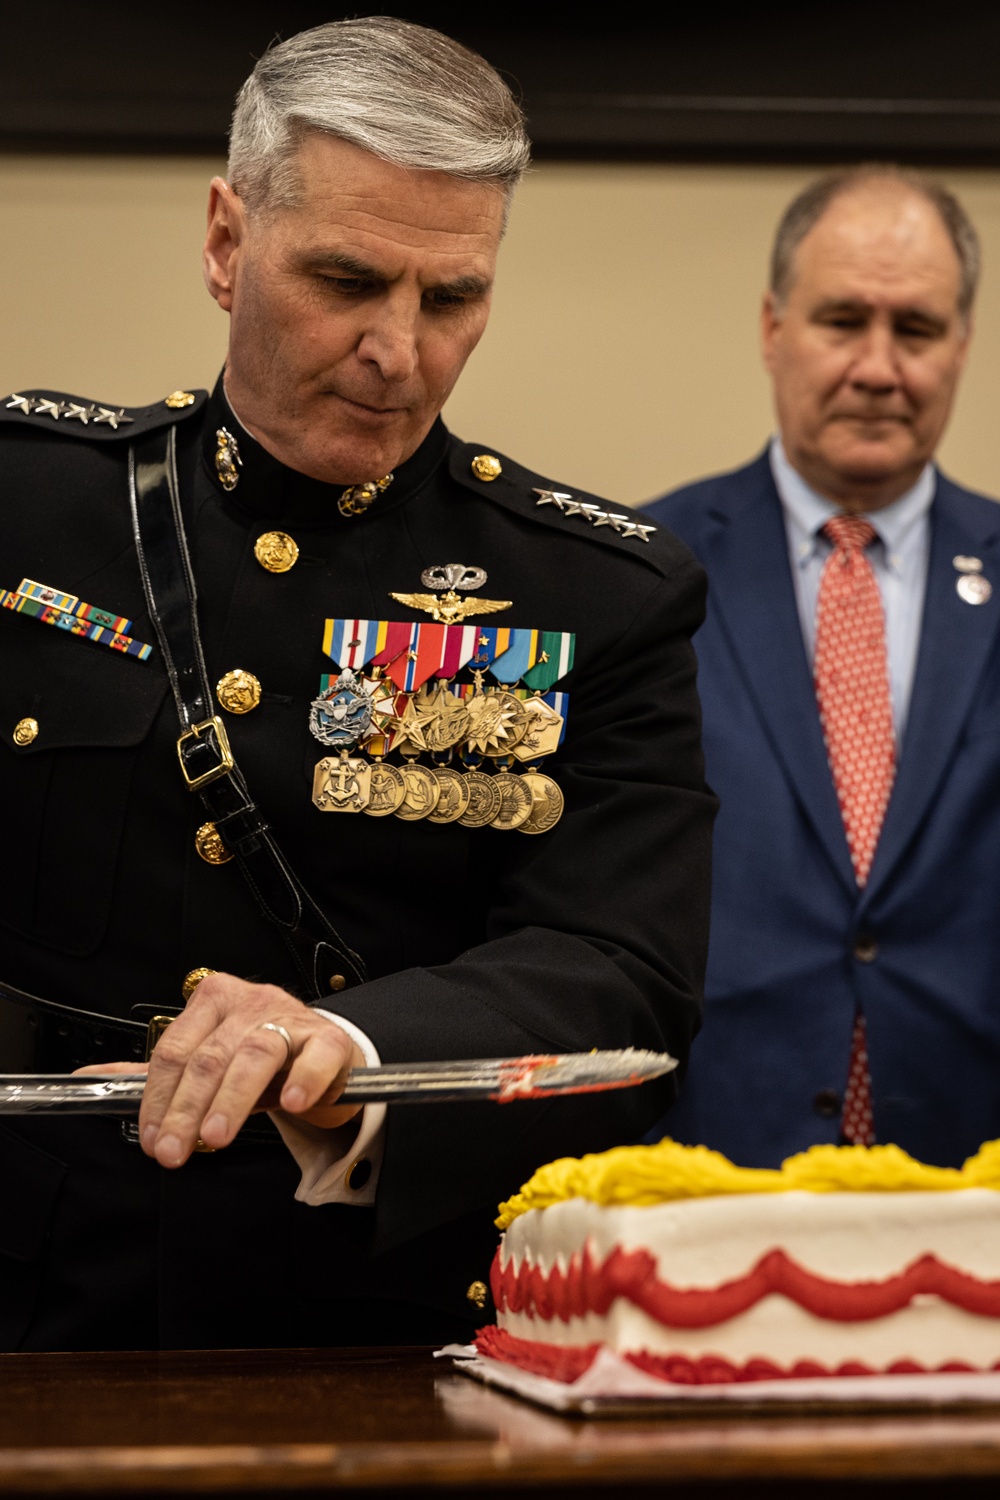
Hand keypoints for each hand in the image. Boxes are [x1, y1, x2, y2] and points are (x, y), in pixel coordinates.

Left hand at [83, 972, 363, 1166]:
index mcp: (214, 1001)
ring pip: (255, 1054)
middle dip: (186, 1109)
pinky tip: (290, 1102)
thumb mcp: (206, 1061)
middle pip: (210, 1056)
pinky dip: (303, 1078)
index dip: (158, 1098)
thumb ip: (154, 1074)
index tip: (152, 1138)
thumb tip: (89, 1077)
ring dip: (232, 1099)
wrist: (321, 1055)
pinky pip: (316, 1055)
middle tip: (174, 1150)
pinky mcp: (330, 1040)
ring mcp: (292, 1019)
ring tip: (216, 1136)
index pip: (175, 1049)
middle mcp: (252, 1003)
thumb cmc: (259, 1061)